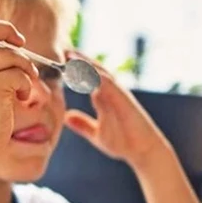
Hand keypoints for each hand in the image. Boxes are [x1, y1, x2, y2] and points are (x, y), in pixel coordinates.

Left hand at [62, 50, 169, 170]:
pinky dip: (99, 77)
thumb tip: (66, 118)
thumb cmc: (124, 142)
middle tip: (63, 51)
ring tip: (72, 56)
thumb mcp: (96, 134)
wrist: (143, 151)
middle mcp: (111, 93)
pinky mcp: (125, 100)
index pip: (86, 79)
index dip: (74, 70)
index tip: (58, 63)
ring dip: (87, 64)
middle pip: (94, 71)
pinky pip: (111, 85)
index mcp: (102, 98)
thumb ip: (83, 125)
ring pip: (102, 74)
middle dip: (79, 61)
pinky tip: (88, 72)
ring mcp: (118, 95)